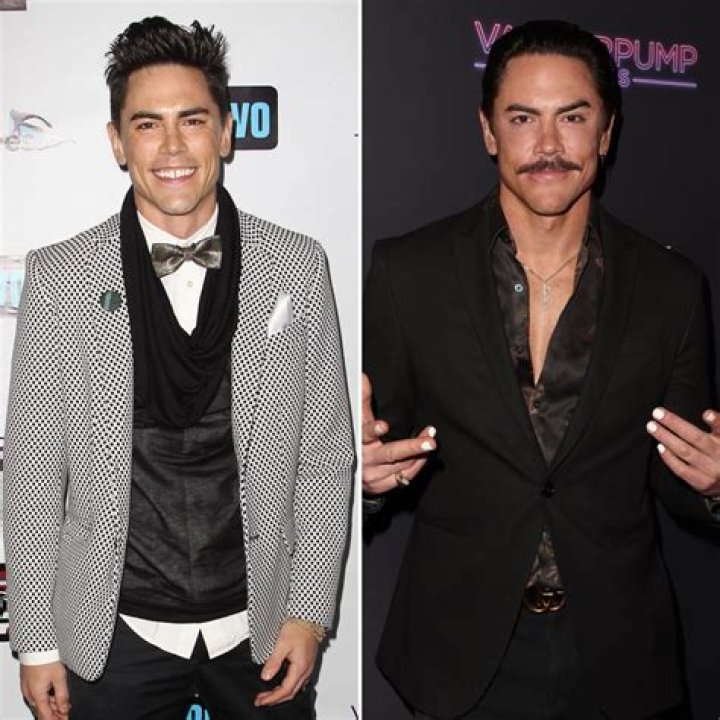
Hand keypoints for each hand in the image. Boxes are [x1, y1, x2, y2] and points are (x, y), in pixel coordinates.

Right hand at [20, 662, 69, 719]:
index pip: (46, 715)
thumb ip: (62, 695)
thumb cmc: (47, 658)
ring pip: (40, 703)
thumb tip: (64, 709)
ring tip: (63, 707)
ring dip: (51, 707)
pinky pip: (37, 695)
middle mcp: (29, 694)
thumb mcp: (59, 677)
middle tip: (65, 715)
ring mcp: (28, 688)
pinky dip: (46, 699)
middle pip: (42, 710)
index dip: (56, 719)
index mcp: (37, 695)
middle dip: (54, 714)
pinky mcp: (28, 682)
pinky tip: (55, 696)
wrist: (37, 646)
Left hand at [255, 619, 318, 706]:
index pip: (285, 690)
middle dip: (275, 699)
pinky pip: (299, 682)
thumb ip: (274, 661)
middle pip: (291, 692)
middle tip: (262, 700)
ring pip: (295, 688)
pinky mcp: (308, 663)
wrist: (309, 618)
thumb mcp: (282, 643)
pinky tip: (282, 684)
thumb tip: (266, 676)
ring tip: (269, 694)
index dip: (272, 698)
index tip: (261, 701)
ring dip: (282, 694)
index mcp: (300, 667)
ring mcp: (308, 667)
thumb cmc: (298, 627)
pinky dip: (288, 687)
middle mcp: (306, 670)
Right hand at [362, 373, 436, 494]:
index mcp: (358, 442)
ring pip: (402, 465)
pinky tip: (425, 455)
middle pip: (390, 454)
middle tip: (430, 441)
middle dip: (411, 447)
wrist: (350, 475)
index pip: (364, 435)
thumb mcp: (359, 421)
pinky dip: (417, 465)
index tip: (383, 425)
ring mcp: (374, 476)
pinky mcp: (382, 486)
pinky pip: (405, 477)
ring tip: (430, 439)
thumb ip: (363, 401)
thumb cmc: (358, 441)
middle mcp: (366, 461)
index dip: (373, 430)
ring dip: (420, 453)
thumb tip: (363, 378)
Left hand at [646, 407, 719, 493]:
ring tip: (652, 426)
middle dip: (675, 423)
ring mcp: (711, 470)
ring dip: (666, 438)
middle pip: (696, 438)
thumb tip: (706, 414)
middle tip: (657, 412)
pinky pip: (681, 469)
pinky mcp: (702, 482)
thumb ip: (717, 427)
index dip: (716, 421)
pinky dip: (669, 457)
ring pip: (685, 451)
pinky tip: (660, 447)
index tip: (706, 414)